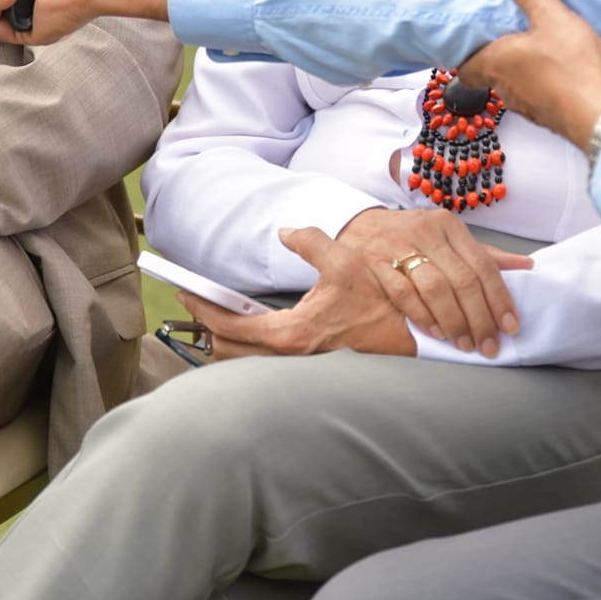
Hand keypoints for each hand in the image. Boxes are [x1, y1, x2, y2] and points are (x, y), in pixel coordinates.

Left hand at [179, 226, 412, 359]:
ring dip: (227, 340)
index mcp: (291, 334)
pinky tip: (253, 326)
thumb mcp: (346, 262)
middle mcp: (290, 357)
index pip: (228, 326)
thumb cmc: (383, 305)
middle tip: (198, 301)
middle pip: (227, 352)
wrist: (414, 340)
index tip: (186, 292)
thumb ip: (311, 241)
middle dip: (208, 327)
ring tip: (222, 313)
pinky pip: (262, 363)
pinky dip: (247, 347)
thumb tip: (288, 231)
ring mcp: (299, 367)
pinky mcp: (308, 368)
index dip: (202, 308)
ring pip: (244, 362)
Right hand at [334, 207, 529, 355]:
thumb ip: (485, 255)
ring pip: (435, 288)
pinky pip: (404, 294)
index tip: (510, 326)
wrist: (360, 226)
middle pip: (462, 280)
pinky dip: (423, 317)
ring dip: (454, 321)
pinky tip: (437, 333)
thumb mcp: (448, 238)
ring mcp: (398, 245)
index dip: (500, 298)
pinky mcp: (375, 262)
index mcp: (449, 225)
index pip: (483, 265)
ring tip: (466, 344)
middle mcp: (426, 231)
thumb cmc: (412, 237)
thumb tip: (526, 267)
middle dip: (480, 318)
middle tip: (489, 345)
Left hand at [457, 0, 600, 151]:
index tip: (471, 35)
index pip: (463, 66)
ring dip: (520, 68)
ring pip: (513, 84)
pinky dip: (542, 81)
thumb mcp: (552, 17)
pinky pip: (537, 95)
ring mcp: (528, 106)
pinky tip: (560, 68)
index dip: (464, 52)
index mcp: (496, 64)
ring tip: (534, 45)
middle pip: (488, 72)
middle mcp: (506, 89)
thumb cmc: (575, 70)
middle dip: (495, 54)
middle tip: (506, 32)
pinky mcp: (550, 116)